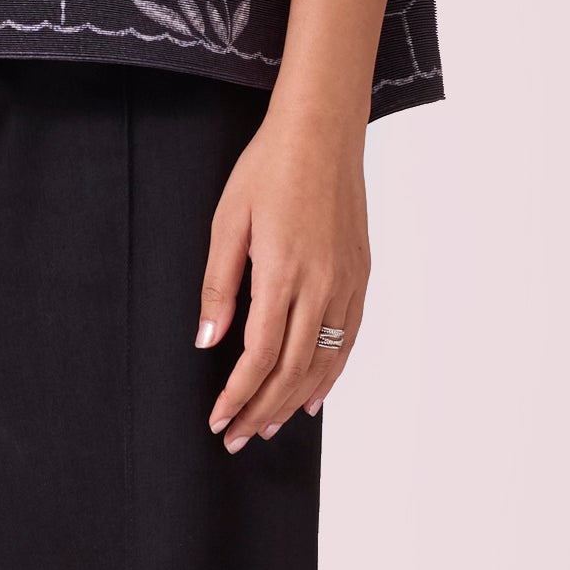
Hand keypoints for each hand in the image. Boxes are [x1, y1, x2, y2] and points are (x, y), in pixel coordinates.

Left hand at [199, 92, 370, 451]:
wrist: (322, 132)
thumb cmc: (268, 169)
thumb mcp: (227, 222)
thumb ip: (219, 286)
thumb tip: (208, 342)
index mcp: (283, 271)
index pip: (260, 355)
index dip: (238, 394)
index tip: (218, 419)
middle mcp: (322, 283)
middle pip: (293, 368)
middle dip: (263, 409)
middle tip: (238, 437)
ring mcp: (347, 281)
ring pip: (325, 360)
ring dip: (296, 400)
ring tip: (269, 426)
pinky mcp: (361, 275)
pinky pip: (347, 338)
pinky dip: (331, 373)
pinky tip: (314, 396)